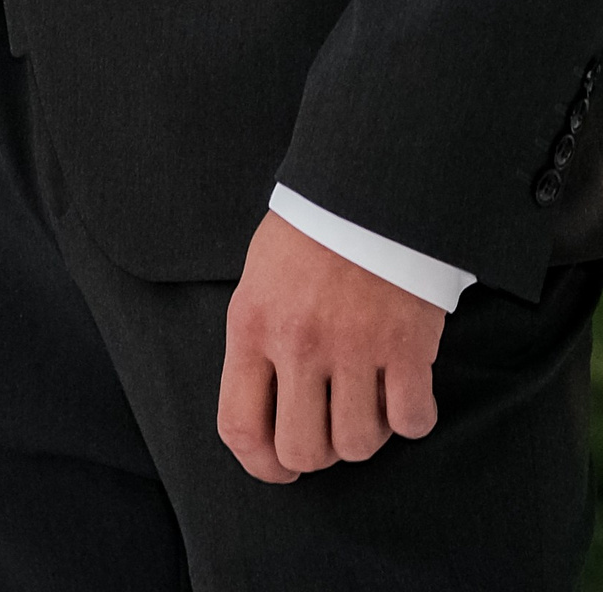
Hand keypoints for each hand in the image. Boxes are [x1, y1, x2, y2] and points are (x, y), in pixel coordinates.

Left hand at [218, 213, 442, 483]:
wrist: (366, 185)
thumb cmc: (309, 234)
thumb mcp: (259, 281)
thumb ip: (258, 344)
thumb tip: (266, 416)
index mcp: (252, 324)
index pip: (240, 427)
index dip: (261, 466)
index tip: (279, 467)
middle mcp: (298, 342)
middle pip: (304, 452)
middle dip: (320, 453)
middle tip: (330, 425)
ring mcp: (354, 345)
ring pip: (359, 444)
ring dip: (367, 432)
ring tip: (368, 396)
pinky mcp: (407, 345)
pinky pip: (412, 422)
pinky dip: (412, 417)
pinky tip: (404, 386)